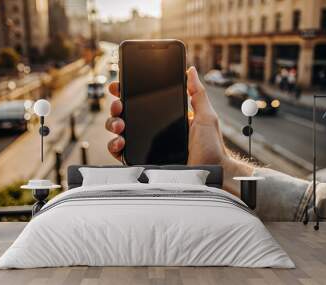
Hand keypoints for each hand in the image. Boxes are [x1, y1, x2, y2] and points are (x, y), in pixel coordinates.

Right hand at [105, 67, 252, 192]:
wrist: (211, 172)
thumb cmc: (212, 147)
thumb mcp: (206, 117)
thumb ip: (198, 94)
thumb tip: (191, 72)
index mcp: (165, 117)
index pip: (141, 101)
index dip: (127, 92)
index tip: (119, 86)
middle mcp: (153, 130)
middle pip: (126, 114)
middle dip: (116, 107)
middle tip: (119, 105)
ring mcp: (145, 145)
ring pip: (119, 131)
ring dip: (113, 124)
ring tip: (120, 125)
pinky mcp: (141, 160)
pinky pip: (121, 152)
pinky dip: (114, 146)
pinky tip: (119, 142)